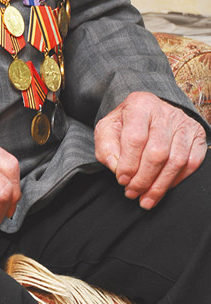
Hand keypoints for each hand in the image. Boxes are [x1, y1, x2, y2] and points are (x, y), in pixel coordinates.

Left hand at [94, 91, 206, 209]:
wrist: (147, 113)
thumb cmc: (125, 124)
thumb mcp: (107, 130)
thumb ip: (107, 148)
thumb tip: (117, 168)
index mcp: (139, 104)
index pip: (135, 138)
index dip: (128, 164)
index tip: (122, 180)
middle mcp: (164, 111)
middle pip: (157, 152)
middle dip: (144, 179)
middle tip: (132, 193)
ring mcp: (183, 122)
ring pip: (176, 161)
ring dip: (160, 185)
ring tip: (146, 198)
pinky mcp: (197, 134)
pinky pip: (192, 163)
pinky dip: (177, 180)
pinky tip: (162, 188)